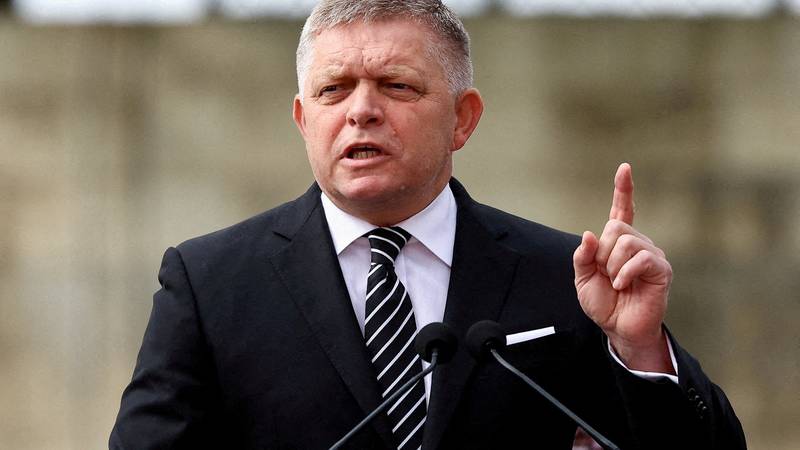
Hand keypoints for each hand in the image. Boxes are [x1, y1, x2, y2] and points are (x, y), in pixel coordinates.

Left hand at [573, 163, 673, 372]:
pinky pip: (641, 257)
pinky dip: (624, 273)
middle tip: (606, 274)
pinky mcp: (661, 269)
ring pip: (626, 241)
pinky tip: (623, 285)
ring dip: (612, 266)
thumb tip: (589, 234)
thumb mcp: (583, 279)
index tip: (625, 168)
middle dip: (602, 253)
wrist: (619, 329)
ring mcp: (651, 254)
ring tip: (616, 283)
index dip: (623, 189)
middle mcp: (637, 243)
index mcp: (617, 242)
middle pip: (615, 227)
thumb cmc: (604, 303)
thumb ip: (582, 257)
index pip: (622, 210)